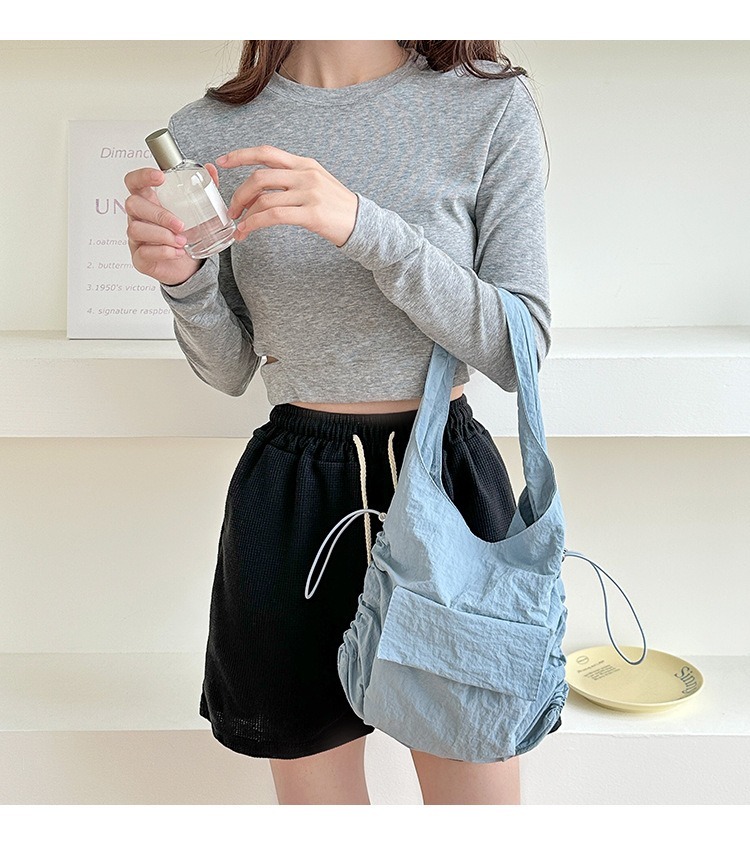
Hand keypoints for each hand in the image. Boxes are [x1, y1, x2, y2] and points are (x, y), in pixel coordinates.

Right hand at [123, 163, 220, 284]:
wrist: (190, 265)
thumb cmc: (188, 234)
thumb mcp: (200, 211)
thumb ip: (204, 190)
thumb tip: (211, 169)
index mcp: (149, 201)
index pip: (134, 182)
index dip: (142, 176)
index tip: (160, 177)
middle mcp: (138, 217)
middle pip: (133, 204)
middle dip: (159, 214)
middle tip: (181, 225)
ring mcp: (136, 238)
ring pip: (136, 229)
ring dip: (162, 235)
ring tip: (182, 241)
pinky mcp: (140, 258)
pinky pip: (144, 252)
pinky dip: (163, 252)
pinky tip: (177, 252)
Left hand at [216, 146, 357, 247]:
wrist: (363, 223)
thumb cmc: (338, 207)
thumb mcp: (317, 182)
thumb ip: (293, 178)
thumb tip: (264, 184)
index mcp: (304, 164)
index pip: (267, 152)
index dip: (241, 155)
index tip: (223, 161)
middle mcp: (305, 174)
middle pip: (260, 176)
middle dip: (239, 194)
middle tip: (232, 210)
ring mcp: (309, 193)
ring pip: (264, 198)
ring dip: (245, 214)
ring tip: (240, 227)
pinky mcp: (311, 214)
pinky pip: (274, 216)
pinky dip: (255, 224)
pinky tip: (248, 232)